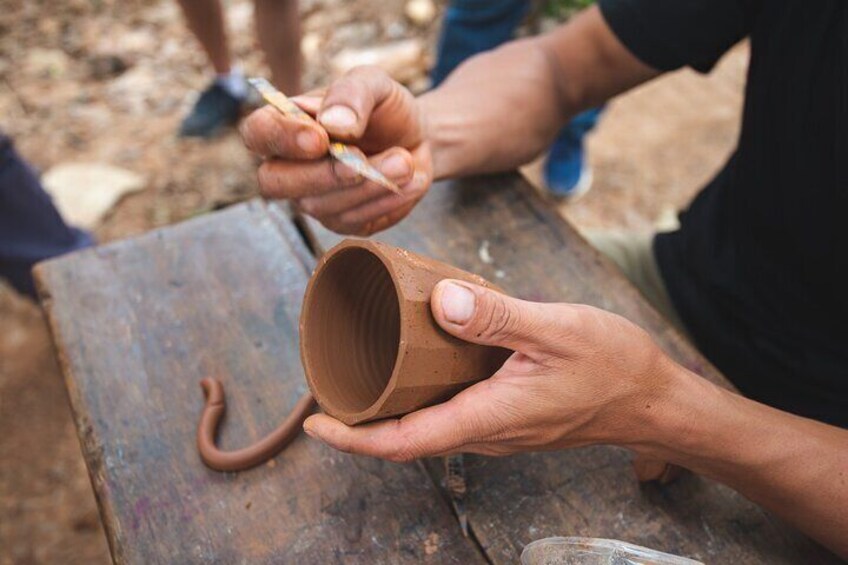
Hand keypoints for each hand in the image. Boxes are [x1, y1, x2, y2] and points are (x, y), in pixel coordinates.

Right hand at [240, 66, 432, 235]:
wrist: (415, 138)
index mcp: (284, 124)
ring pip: (320, 206)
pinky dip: (386, 201)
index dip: (282, 138)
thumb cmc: (383, 108)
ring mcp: (312, 198)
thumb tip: (334, 124)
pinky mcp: (343, 221)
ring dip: (367, 185)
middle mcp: (288, 166)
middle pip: (275, 182)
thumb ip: (352, 94)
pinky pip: (354, 222)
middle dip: (321, 174)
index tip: (320, 137)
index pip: (258, 133)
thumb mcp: (374, 84)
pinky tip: (411, 180)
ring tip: (404, 161)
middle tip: (361, 160)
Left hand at [303, 279, 678, 461]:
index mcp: (489, 416)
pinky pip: (452, 412)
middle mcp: (487, 432)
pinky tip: (418, 362)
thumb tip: (441, 302)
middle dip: (361, 421)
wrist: (653, 399)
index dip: (354, 438)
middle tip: (328, 383)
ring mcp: (498, 427)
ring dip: (389, 407)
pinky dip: (423, 394)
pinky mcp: (508, 415)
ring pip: (429, 425)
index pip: (405, 442)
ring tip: (361, 368)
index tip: (317, 423)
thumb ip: (497, 317)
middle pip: (407, 437)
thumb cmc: (612, 366)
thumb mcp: (555, 329)